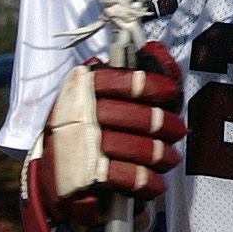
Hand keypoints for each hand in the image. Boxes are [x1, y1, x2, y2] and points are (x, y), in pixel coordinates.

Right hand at [21, 42, 184, 231]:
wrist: (55, 178)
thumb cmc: (87, 129)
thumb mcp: (102, 97)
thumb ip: (134, 73)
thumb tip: (155, 48)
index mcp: (80, 89)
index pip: (117, 80)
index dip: (148, 85)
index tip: (170, 91)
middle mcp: (76, 115)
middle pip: (135, 117)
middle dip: (164, 125)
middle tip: (177, 130)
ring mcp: (78, 147)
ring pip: (135, 147)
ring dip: (161, 154)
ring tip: (170, 158)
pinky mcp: (82, 178)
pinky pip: (126, 177)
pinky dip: (147, 181)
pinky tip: (156, 182)